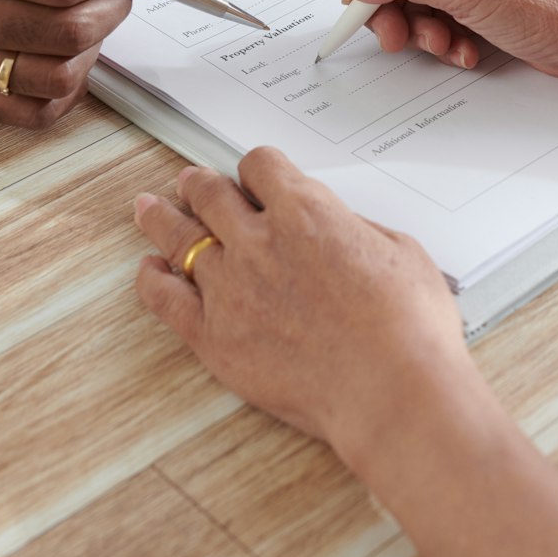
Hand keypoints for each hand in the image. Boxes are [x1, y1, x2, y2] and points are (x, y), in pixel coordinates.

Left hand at [132, 148, 480, 457]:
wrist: (392, 390)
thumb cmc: (409, 326)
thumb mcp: (400, 252)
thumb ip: (356, 231)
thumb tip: (338, 230)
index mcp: (306, 211)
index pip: (261, 166)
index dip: (256, 169)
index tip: (253, 175)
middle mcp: (258, 242)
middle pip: (211, 196)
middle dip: (199, 184)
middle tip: (189, 182)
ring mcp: (230, 289)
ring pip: (180, 239)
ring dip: (162, 219)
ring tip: (148, 208)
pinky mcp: (215, 337)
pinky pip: (166, 299)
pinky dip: (152, 280)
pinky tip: (148, 270)